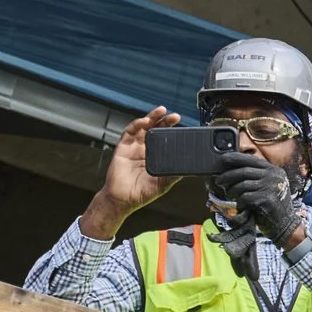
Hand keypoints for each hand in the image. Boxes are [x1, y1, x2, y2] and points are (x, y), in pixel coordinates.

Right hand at [87, 107, 182, 235]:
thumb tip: (189, 168)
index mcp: (156, 156)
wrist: (123, 199)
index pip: (165, 140)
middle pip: (155, 130)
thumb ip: (174, 174)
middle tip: (175, 116)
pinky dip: (137, 125)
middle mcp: (145, 149)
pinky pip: (129, 133)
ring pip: (143, 128)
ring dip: (151, 118)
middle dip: (164, 121)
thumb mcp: (163, 183)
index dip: (172, 131)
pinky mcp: (123, 147)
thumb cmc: (142, 193)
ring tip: (161, 111)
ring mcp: (134, 147)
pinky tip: (145, 121)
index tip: (183, 126)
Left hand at [210, 150, 309, 250]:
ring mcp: (271, 186)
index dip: (235, 158)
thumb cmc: (272, 205)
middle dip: (227, 176)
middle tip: (218, 181)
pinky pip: (245, 197)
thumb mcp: (269, 186)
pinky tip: (242, 206)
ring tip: (230, 195)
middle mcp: (274, 176)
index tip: (222, 159)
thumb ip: (256, 176)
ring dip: (232, 191)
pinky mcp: (267, 198)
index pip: (251, 159)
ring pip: (242, 185)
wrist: (285, 225)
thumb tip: (232, 169)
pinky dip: (240, 203)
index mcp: (275, 170)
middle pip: (244, 171)